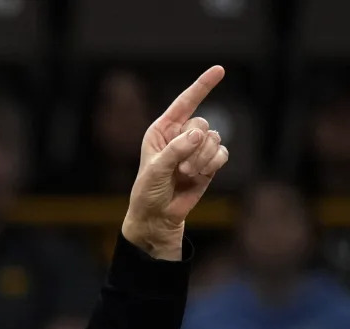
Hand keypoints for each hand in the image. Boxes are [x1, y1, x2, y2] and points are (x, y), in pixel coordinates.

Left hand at [122, 66, 229, 259]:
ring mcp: (196, 149)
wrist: (158, 216)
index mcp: (162, 130)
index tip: (220, 70)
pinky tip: (200, 175)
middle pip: (204, 123)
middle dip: (195, 145)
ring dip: (203, 158)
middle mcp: (181, 135)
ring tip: (187, 173)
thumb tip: (199, 133)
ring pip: (215, 139)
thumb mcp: (155, 170)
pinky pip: (222, 153)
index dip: (202, 86)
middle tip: (181, 166)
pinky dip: (213, 164)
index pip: (184, 102)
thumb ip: (175, 150)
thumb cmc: (148, 191)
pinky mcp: (209, 163)